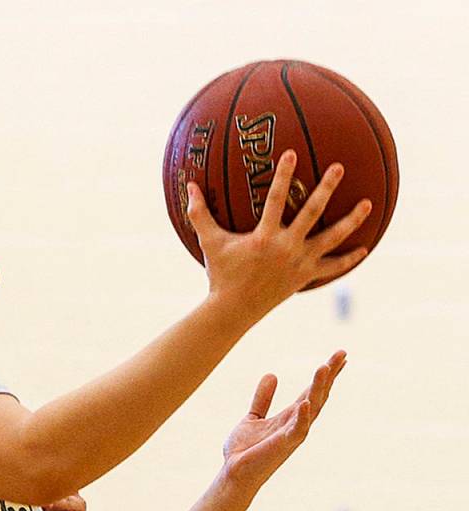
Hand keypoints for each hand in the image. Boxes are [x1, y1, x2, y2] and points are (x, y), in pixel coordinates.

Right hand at [187, 153, 371, 319]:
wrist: (233, 311)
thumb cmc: (220, 275)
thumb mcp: (209, 243)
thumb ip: (199, 214)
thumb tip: (188, 186)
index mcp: (264, 237)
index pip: (275, 199)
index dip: (283, 175)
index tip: (292, 153)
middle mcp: (286, 248)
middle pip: (312, 212)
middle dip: (326, 188)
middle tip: (339, 167)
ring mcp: (299, 263)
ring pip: (331, 238)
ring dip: (351, 221)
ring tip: (368, 204)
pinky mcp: (305, 277)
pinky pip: (332, 268)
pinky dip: (348, 260)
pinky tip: (364, 249)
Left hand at [221, 350, 345, 493]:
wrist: (233, 473)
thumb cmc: (245, 450)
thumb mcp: (252, 417)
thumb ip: (263, 399)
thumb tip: (272, 374)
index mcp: (290, 417)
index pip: (312, 391)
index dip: (326, 375)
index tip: (340, 356)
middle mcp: (296, 424)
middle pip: (318, 396)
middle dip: (329, 375)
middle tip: (341, 353)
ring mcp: (291, 435)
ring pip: (312, 408)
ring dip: (318, 388)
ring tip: (324, 367)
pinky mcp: (282, 446)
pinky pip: (297, 430)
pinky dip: (303, 417)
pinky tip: (307, 402)